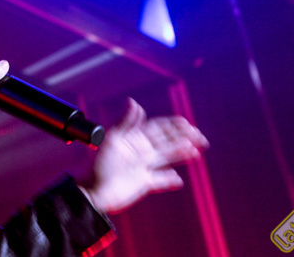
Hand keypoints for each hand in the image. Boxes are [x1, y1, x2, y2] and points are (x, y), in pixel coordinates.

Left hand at [80, 98, 208, 214]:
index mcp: (134, 138)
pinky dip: (170, 180)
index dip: (173, 125)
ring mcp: (142, 166)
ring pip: (166, 158)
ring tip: (195, 152)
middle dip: (184, 138)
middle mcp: (140, 151)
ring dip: (181, 154)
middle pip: (166, 141)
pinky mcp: (143, 182)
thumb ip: (125, 122)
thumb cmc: (99, 165)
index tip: (188, 124)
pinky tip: (178, 180)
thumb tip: (134, 102)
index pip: (158, 128)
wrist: (93, 191)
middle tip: (201, 138)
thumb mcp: (112, 140)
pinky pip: (160, 180)